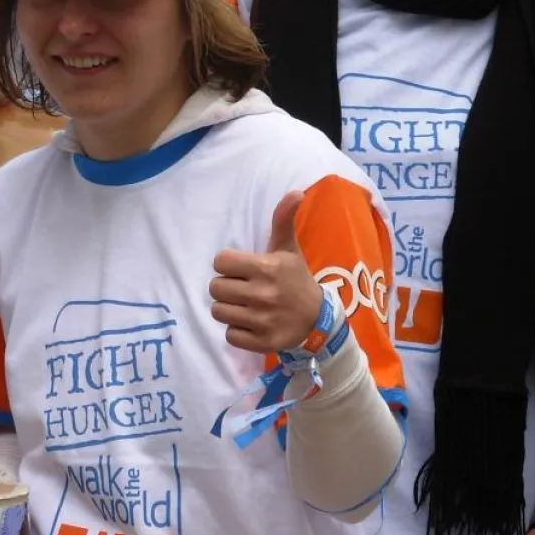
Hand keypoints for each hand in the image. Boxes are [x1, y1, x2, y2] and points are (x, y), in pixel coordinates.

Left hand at [209, 192, 322, 352]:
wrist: (319, 320)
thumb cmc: (296, 279)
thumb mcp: (288, 249)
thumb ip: (284, 220)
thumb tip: (297, 192)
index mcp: (267, 267)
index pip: (220, 262)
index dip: (228, 265)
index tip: (242, 269)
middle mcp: (263, 294)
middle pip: (215, 288)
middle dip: (226, 287)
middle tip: (243, 288)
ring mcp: (263, 320)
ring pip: (218, 311)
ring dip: (228, 309)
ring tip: (245, 306)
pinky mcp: (262, 343)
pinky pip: (229, 335)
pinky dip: (237, 331)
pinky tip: (251, 323)